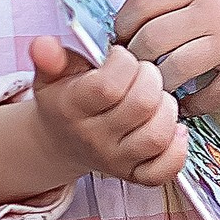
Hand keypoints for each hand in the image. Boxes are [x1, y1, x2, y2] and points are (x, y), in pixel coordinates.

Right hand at [0, 34, 187, 204]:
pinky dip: (177, 149)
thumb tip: (43, 44)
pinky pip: (164, 171)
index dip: (124, 62)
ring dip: (166, 108)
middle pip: (141, 106)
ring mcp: (114, 160)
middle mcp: (92, 139)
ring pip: (157, 136)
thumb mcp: (52, 75)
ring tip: (156, 97)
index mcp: (71, 109)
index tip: (120, 56)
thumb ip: (48, 57)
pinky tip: (172, 129)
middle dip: (151, 78)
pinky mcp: (134, 175)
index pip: (108, 86)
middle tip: (142, 73)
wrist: (62, 141)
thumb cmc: (65, 100)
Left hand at [115, 0, 219, 110]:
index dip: (122, 24)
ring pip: (174, 70)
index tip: (119, 39)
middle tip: (133, 72)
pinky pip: (211, 95)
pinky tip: (186, 106)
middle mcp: (212, 12)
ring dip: (158, 87)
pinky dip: (192, 106)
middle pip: (151, 39)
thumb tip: (135, 21)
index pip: (143, 2)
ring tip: (156, 91)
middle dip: (134, 61)